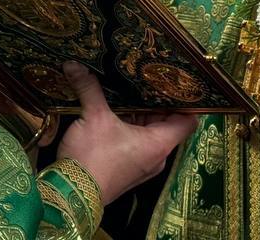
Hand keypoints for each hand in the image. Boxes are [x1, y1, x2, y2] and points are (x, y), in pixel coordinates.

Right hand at [56, 61, 196, 204]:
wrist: (72, 195)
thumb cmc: (92, 158)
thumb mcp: (93, 116)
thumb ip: (88, 88)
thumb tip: (75, 65)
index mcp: (158, 144)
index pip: (188, 121)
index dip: (186, 102)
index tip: (176, 83)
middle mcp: (156, 156)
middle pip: (167, 124)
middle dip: (156, 102)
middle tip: (147, 79)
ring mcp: (142, 165)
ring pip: (149, 134)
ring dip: (140, 115)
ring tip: (129, 90)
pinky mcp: (127, 169)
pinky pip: (137, 143)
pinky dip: (130, 128)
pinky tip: (114, 111)